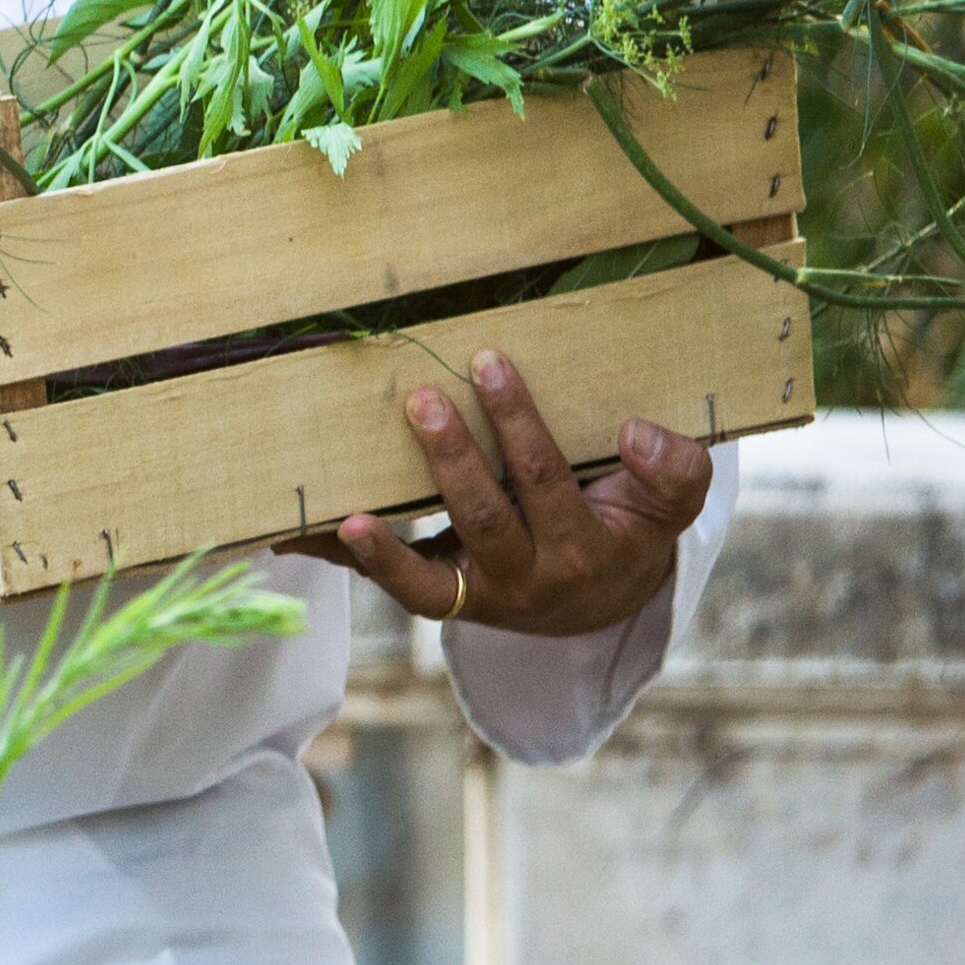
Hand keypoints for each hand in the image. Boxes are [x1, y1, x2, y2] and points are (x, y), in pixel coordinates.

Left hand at [289, 344, 710, 638]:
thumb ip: (674, 470)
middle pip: (484, 519)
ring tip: (344, 512)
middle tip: (420, 399)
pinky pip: (389, 584)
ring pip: (425, 575)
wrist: (602, 601)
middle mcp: (527, 579)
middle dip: (451, 459)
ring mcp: (476, 595)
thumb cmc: (628, 529)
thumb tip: (637, 431)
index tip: (489, 363)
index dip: (517, 424)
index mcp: (583, 549)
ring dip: (381, 543)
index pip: (546, 479)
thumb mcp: (670, 505)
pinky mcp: (438, 596)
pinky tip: (290, 536)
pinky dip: (342, 561)